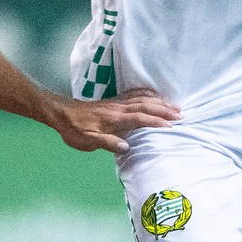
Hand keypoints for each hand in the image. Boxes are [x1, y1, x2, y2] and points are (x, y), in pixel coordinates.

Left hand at [50, 86, 180, 155]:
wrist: (60, 113)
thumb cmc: (73, 129)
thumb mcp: (87, 141)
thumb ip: (107, 143)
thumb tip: (126, 147)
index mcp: (113, 119)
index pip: (139, 119)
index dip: (155, 122)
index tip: (171, 126)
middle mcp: (118, 108)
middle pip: (145, 106)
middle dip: (164, 110)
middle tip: (181, 115)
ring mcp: (117, 103)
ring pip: (142, 99)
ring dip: (159, 102)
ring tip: (175, 106)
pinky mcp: (114, 101)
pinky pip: (134, 94)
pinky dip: (147, 93)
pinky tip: (154, 95)